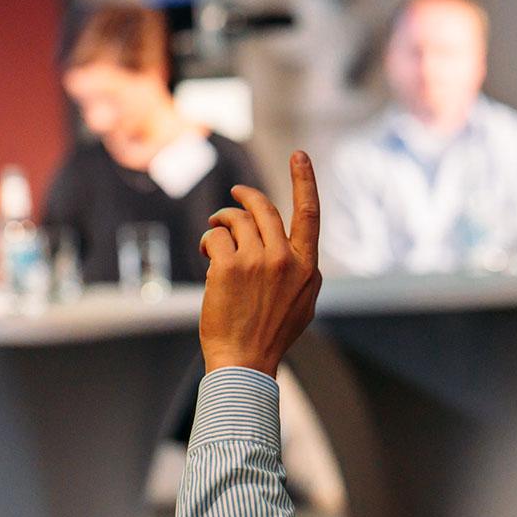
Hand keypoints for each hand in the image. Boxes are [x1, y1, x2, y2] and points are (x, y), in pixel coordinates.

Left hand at [199, 151, 321, 376]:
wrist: (245, 361)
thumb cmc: (271, 336)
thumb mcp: (302, 304)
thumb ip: (301, 273)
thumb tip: (294, 250)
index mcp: (308, 268)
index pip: (309, 214)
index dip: (304, 181)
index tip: (299, 155)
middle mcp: (286, 260)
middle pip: (264, 210)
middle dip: (245, 197)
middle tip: (233, 196)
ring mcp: (258, 262)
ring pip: (237, 221)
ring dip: (221, 223)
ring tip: (213, 240)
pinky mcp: (229, 267)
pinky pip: (216, 237)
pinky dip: (208, 241)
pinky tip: (207, 256)